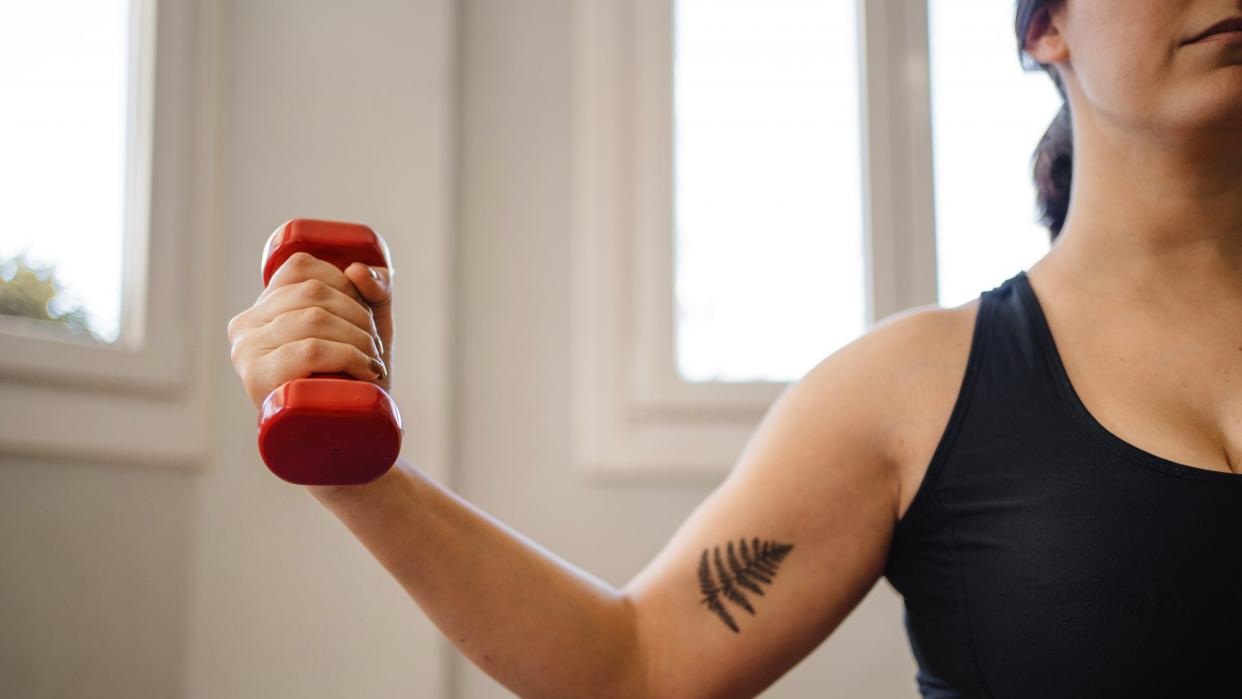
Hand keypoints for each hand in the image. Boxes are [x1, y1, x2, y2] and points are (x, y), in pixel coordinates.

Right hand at [227, 251, 394, 410]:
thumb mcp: (370, 324)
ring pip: (314, 319)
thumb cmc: (357, 379)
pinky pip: (310, 350)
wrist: (350, 439)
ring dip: (360, 339)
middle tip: (374, 347)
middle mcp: (245, 327)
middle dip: (359, 316)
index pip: (300, 267)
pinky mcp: (258, 380)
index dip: (344, 283)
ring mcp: (247, 354)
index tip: (364, 316)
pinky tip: (367, 370)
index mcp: (262, 308)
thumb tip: (357, 269)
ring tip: (372, 362)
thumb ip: (375, 288)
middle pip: (313, 293)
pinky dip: (349, 356)